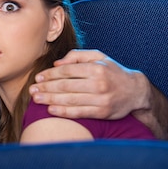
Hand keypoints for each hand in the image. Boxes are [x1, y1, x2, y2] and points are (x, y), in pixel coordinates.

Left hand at [29, 49, 149, 119]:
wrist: (135, 91)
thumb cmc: (112, 71)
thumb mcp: (98, 57)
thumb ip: (77, 56)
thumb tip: (57, 63)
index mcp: (96, 68)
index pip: (68, 71)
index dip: (50, 74)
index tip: (38, 77)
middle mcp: (99, 83)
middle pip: (66, 86)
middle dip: (46, 88)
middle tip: (32, 89)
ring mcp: (101, 99)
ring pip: (70, 100)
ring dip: (50, 100)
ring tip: (36, 99)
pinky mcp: (102, 113)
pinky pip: (79, 112)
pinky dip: (63, 112)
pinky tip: (50, 110)